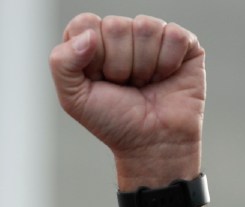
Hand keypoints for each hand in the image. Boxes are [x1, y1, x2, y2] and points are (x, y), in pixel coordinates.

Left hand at [49, 14, 204, 186]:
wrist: (151, 143)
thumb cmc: (113, 121)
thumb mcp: (74, 99)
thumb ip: (62, 64)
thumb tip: (88, 36)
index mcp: (92, 42)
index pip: (84, 24)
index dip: (91, 55)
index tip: (98, 79)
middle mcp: (122, 34)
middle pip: (115, 25)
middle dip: (118, 65)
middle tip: (124, 86)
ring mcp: (152, 35)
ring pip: (145, 28)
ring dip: (143, 66)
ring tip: (144, 84)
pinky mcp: (182, 42)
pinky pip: (173, 35)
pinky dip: (167, 64)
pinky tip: (165, 78)